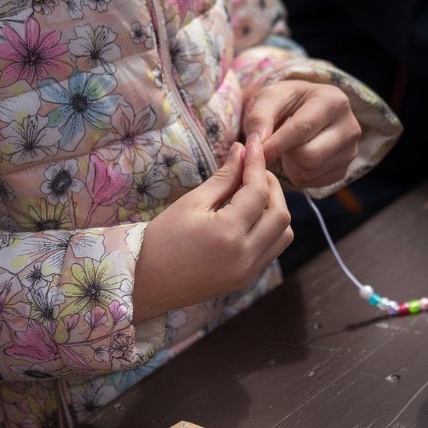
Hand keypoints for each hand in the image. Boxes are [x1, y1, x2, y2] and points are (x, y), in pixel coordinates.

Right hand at [133, 135, 292, 320]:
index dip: (258, 164)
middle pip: (281, 214)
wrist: (144, 282)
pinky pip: (272, 249)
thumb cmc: (161, 239)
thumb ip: (223, 177)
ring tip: (252, 194)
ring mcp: (248, 271)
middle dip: (272, 187)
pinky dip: (269, 228)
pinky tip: (249, 216)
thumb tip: (242, 151)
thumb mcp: (191, 203)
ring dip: (275, 209)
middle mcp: (245, 256)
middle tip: (252, 171)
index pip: (258, 192)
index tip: (254, 145)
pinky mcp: (247, 279)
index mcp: (227, 234)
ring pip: (283, 234)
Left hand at [243, 79, 361, 187]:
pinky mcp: (345, 169)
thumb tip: (256, 144)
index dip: (275, 144)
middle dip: (285, 154)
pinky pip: (314, 183)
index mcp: (333, 101)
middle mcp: (349, 127)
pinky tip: (297, 159)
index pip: (301, 130)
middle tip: (276, 146)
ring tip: (288, 149)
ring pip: (310, 172)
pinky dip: (299, 175)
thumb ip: (259, 117)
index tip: (256, 152)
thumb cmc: (289, 102)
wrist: (309, 110)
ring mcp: (351, 151)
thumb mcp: (271, 98)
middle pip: (309, 156)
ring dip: (290, 165)